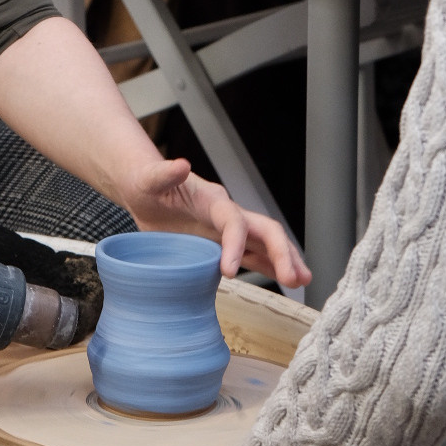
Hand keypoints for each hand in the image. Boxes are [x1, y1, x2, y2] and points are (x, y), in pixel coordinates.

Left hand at [121, 156, 309, 289]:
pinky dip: (270, 266)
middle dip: (281, 252)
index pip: (234, 221)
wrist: (143, 187)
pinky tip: (285, 280)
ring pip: (265, 243)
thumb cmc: (144, 182)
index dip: (236, 244)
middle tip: (294, 278)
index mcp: (212, 200)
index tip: (230, 272)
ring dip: (285, 260)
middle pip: (264, 229)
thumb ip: (163, 173)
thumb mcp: (148, 178)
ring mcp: (227, 229)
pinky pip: (253, 255)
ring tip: (303, 280)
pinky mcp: (221, 242)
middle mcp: (226, 214)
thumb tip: (182, 164)